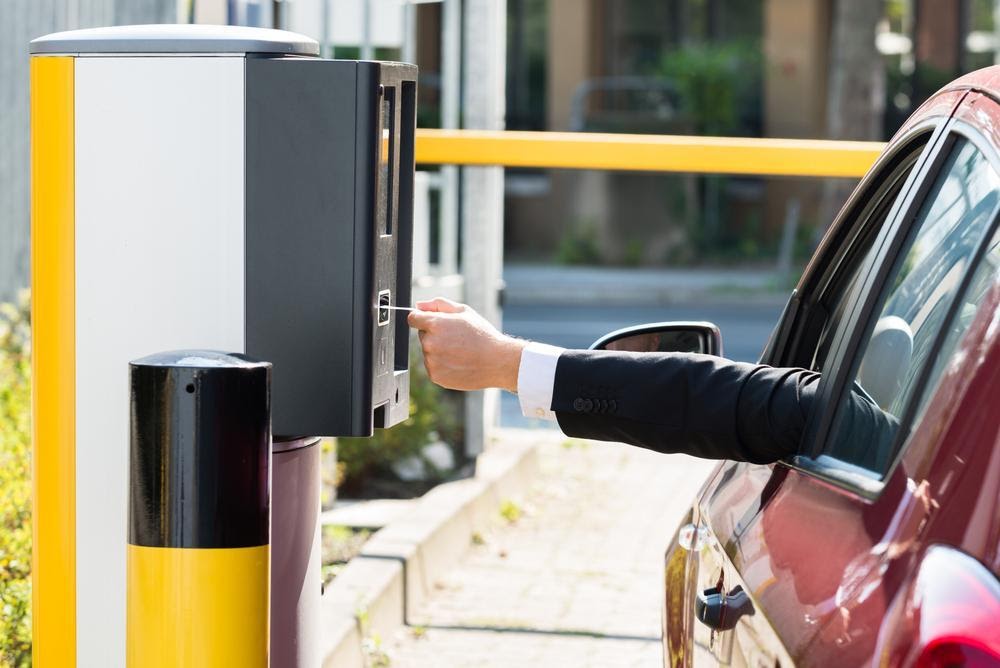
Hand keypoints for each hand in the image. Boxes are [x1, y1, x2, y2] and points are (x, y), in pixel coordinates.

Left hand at [407, 298, 525, 392]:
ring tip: (460, 352)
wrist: (497, 362)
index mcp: (435, 324)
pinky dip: (442, 365)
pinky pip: (433, 366)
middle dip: (435, 335)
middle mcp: (430, 343)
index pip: (413, 318)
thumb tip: (418, 305)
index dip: (422, 318)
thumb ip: (438, 305)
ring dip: (438, 351)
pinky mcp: (435, 376)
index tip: (433, 323)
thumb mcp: (464, 312)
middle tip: (457, 339)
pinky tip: (458, 362)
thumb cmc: (482, 335)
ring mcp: (431, 361)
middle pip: (423, 335)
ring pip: (428, 352)